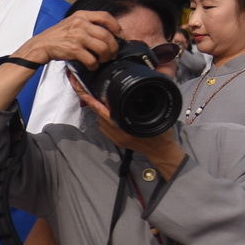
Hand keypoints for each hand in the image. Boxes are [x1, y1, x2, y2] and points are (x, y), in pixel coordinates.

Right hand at [13, 10, 121, 70]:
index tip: (120, 36)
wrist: (40, 45)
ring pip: (102, 48)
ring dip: (105, 57)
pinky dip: (94, 65)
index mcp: (81, 15)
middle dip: (113, 47)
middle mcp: (80, 24)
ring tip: (102, 60)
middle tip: (112, 54)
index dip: (116, 27)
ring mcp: (77, 36)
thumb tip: (108, 34)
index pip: (105, 17)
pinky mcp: (73, 49)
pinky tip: (92, 66)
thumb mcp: (72, 23)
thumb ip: (88, 24)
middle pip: (107, 35)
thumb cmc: (58, 36)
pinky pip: (92, 59)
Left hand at [66, 70, 184, 168]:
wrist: (160, 151)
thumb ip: (144, 106)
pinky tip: (114, 117)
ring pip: (100, 121)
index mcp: (125, 126)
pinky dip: (105, 121)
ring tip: (111, 108)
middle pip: (99, 115)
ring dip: (103, 114)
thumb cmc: (161, 133)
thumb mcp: (156, 116)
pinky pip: (103, 128)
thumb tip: (134, 94)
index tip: (84, 93)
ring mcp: (115, 138)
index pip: (103, 111)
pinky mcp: (115, 141)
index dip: (92, 102)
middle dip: (98, 105)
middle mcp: (117, 132)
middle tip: (98, 96)